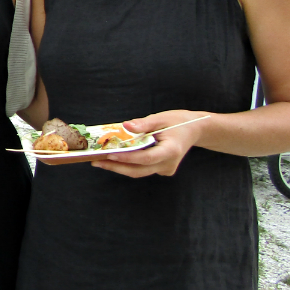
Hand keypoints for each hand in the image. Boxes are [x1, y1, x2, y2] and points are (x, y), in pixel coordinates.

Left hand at [91, 110, 208, 177]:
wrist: (194, 130)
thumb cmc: (177, 121)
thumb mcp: (161, 118)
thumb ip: (143, 123)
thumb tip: (125, 125)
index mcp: (171, 151)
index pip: (146, 158)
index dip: (127, 158)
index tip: (109, 155)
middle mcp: (169, 164)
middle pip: (139, 170)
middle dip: (116, 166)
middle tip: (95, 161)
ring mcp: (166, 169)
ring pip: (139, 171)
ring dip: (119, 166)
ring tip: (99, 160)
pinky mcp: (162, 169)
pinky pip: (142, 169)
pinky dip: (128, 164)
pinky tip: (114, 158)